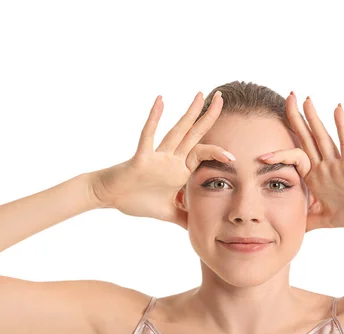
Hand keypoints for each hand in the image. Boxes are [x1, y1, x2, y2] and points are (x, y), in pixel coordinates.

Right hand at [88, 91, 233, 229]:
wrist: (111, 196)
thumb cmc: (137, 199)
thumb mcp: (168, 213)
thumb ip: (184, 218)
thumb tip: (198, 230)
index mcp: (178, 169)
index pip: (202, 155)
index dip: (217, 153)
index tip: (233, 157)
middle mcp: (171, 158)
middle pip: (194, 134)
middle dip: (209, 117)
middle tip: (222, 97)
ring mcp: (158, 156)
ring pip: (177, 131)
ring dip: (189, 113)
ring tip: (201, 94)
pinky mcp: (142, 158)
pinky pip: (148, 136)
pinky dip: (154, 119)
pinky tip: (161, 100)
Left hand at [259, 93, 343, 231]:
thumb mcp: (327, 219)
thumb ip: (311, 221)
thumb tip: (295, 230)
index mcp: (317, 177)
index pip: (295, 158)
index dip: (280, 153)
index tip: (263, 152)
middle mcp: (325, 167)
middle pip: (306, 138)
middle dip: (295, 119)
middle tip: (287, 97)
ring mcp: (337, 165)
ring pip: (322, 137)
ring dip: (313, 118)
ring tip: (305, 98)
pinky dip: (341, 126)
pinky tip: (336, 108)